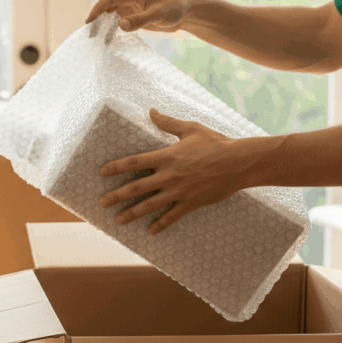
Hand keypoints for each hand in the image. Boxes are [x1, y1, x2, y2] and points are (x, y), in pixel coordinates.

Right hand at [86, 0, 196, 32]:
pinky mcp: (133, 15)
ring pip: (110, 14)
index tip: (88, 22)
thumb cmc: (174, 9)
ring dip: (103, 24)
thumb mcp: (157, 15)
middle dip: (96, 18)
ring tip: (95, 38)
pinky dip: (111, 29)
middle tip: (89, 34)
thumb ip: (138, 20)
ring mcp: (130, 6)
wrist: (185, 12)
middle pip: (106, 6)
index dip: (97, 9)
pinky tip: (107, 39)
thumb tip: (120, 25)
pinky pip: (118, 21)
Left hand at [99, 109, 255, 234]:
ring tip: (118, 220)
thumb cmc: (216, 143)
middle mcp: (169, 175)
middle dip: (117, 196)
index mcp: (167, 156)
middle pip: (137, 187)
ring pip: (150, 205)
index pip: (134, 162)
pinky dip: (160, 224)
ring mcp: (179, 191)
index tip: (102, 172)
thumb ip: (168, 123)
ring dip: (132, 213)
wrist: (239, 163)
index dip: (116, 167)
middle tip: (102, 202)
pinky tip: (150, 231)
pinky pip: (172, 216)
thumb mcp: (191, 129)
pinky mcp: (191, 203)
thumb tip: (151, 111)